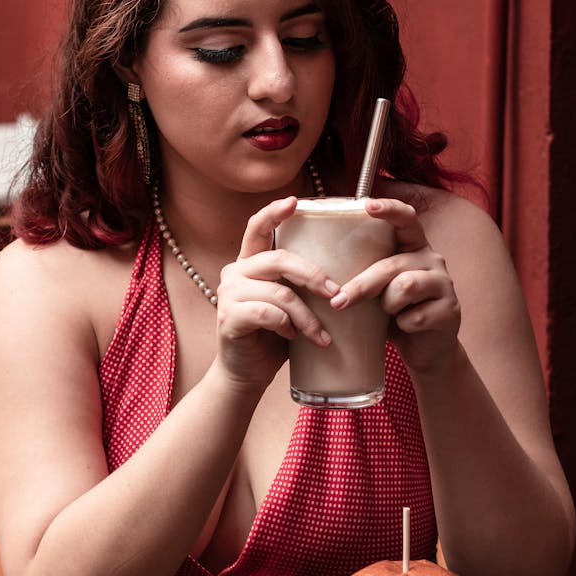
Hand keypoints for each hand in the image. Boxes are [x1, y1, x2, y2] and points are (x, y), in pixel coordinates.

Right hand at [214, 196, 339, 387]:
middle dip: (314, 276)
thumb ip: (299, 284)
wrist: (246, 373)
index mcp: (250, 263)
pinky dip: (287, 327)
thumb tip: (347, 270)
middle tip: (337, 296)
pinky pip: (269, 314)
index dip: (275, 212)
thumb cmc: (273, 336)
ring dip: (308, 317)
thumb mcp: (289, 303)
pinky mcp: (229, 317)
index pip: (258, 228)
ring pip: (280, 293)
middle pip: (280, 260)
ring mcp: (228, 294)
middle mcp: (235, 272)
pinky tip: (292, 338)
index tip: (295, 201)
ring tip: (322, 336)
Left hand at [330, 197, 460, 372]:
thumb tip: (320, 269)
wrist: (424, 348)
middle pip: (391, 265)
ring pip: (405, 287)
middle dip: (362, 285)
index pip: (406, 218)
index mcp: (414, 246)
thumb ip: (364, 270)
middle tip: (338, 302)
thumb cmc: (393, 312)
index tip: (366, 205)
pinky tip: (406, 327)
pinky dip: (402, 326)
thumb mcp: (379, 287)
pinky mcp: (450, 310)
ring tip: (388, 315)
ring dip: (387, 306)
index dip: (388, 209)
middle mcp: (433, 259)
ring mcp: (444, 283)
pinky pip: (415, 316)